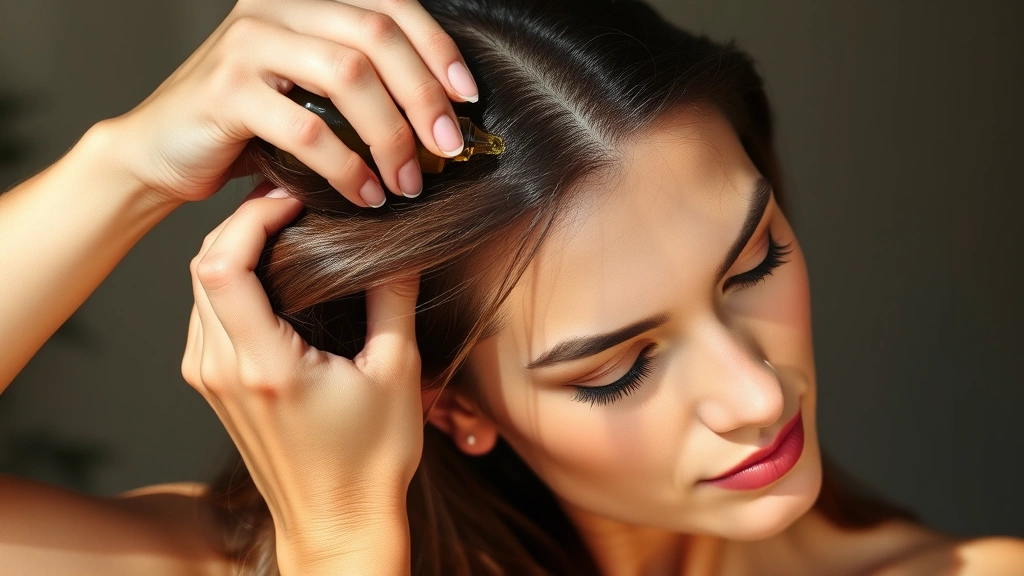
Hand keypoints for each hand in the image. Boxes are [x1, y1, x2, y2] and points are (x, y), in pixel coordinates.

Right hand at [107, 0, 477, 207]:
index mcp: (305, 0)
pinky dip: (347, 168)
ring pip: (348, 75)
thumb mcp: (310, 96)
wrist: (160, 152)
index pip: (390, 5)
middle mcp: (276, 7)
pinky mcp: (226, 91)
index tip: (468, 99)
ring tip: (409, 182)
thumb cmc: (250, 129)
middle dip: (424, 96)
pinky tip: (366, 197)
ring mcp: (248, 44)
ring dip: (391, 135)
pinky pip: (308, 129)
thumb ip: (363, 86)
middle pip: (377, 36)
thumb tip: (446, 116)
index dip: (438, 48)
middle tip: (449, 149)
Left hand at [180, 182, 423, 550]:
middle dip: (241, 221)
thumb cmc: (370, 462)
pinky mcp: (212, 387)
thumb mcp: (397, 375)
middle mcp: (223, 370)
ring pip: (198, 286)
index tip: (293, 199)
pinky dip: (229, 279)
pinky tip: (270, 272)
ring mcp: (210, 380)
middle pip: (202, 265)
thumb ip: (393, 300)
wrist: (335, 525)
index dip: (250, 218)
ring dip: (233, 247)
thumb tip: (399, 244)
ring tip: (283, 227)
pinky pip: (204, 314)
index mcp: (265, 366)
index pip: (224, 266)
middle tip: (290, 201)